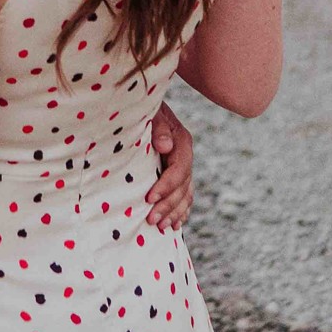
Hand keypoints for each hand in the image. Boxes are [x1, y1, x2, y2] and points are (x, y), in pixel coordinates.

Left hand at [145, 103, 193, 230]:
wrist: (147, 104)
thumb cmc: (146, 109)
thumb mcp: (152, 113)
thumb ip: (158, 128)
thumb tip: (165, 145)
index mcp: (181, 142)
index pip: (178, 170)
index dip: (166, 186)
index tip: (149, 198)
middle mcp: (185, 156)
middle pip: (183, 186)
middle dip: (168, 205)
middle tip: (152, 220)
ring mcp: (183, 166)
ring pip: (186, 194)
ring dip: (175, 212)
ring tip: (161, 226)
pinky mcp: (177, 174)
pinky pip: (185, 196)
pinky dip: (181, 210)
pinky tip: (175, 224)